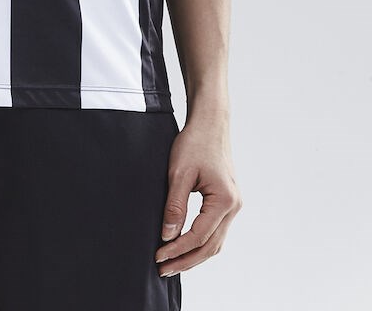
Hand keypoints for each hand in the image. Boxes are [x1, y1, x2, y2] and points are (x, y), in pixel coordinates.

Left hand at [154, 114, 241, 277]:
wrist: (210, 123)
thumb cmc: (195, 143)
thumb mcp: (179, 173)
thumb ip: (175, 206)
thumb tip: (168, 236)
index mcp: (225, 200)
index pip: (199, 235)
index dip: (177, 249)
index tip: (158, 256)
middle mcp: (234, 206)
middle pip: (211, 246)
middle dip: (186, 260)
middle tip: (163, 269)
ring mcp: (233, 205)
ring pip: (215, 242)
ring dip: (194, 255)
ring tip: (172, 264)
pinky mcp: (227, 201)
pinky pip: (216, 231)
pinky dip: (201, 243)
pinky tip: (184, 246)